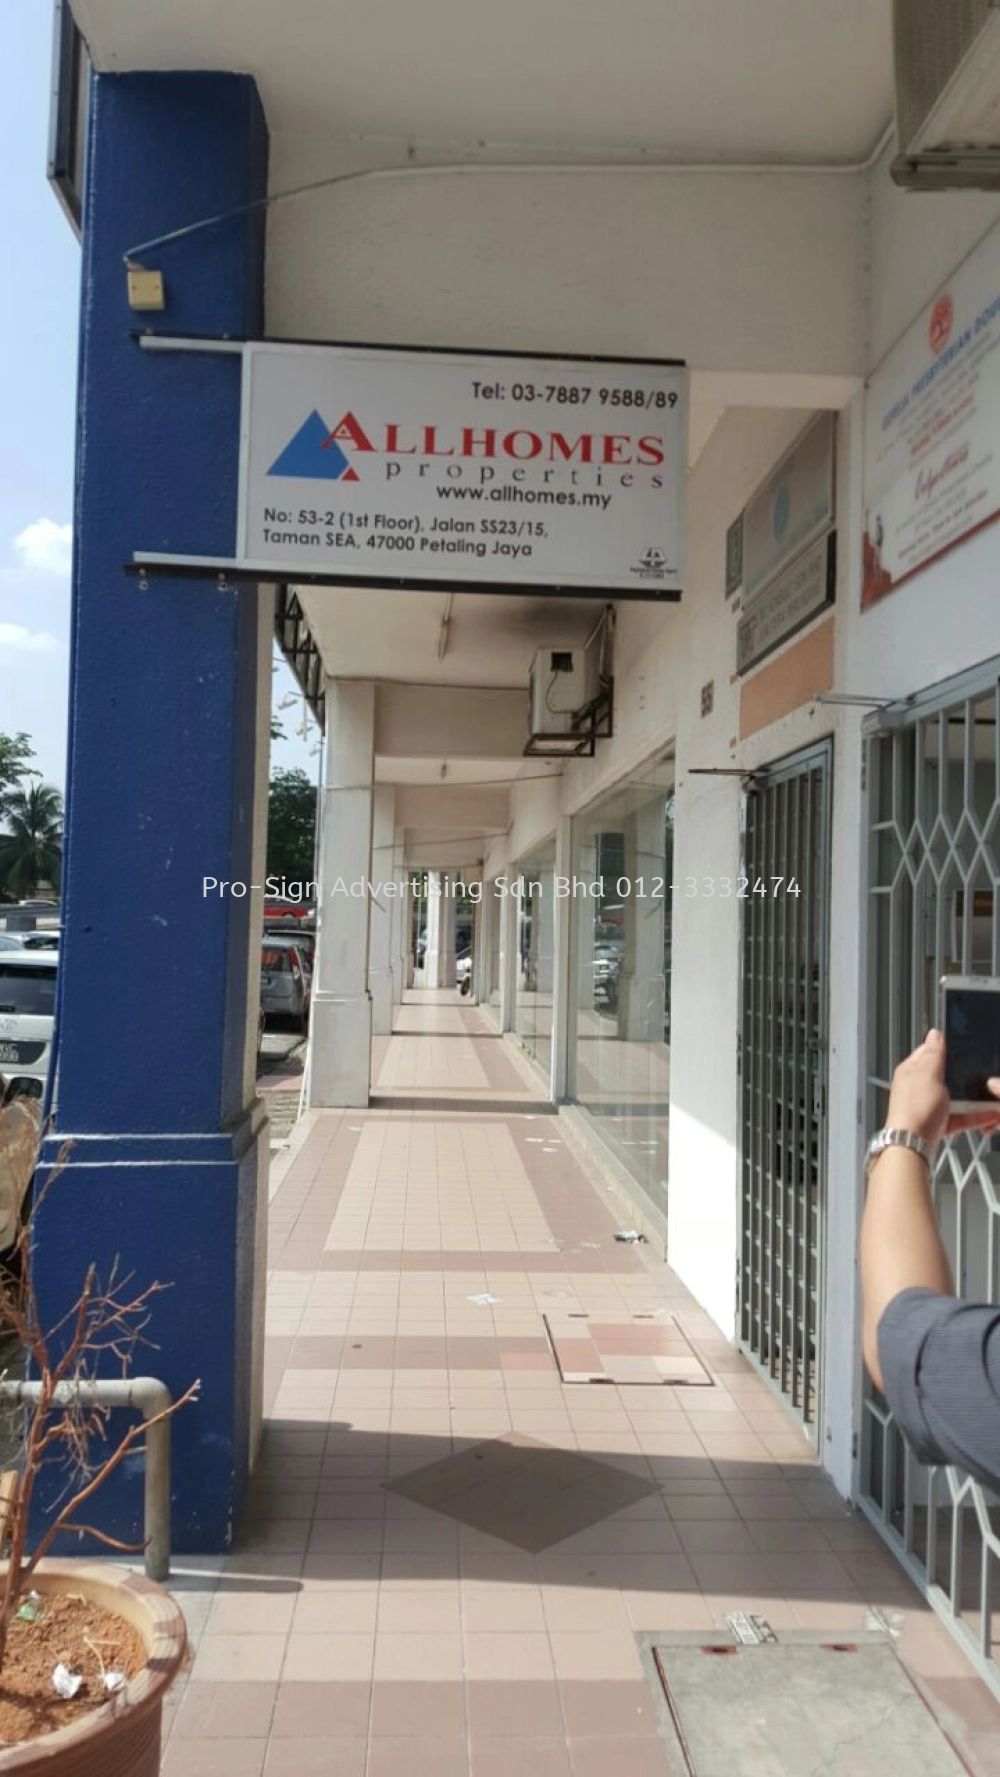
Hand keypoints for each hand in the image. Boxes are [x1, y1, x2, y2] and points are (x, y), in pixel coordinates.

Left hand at [886, 1029, 999, 1147]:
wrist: (912, 1146)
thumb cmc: (914, 1111)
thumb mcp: (928, 1074)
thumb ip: (933, 1054)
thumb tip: (934, 1033)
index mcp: (911, 1071)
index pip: (929, 1052)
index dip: (947, 1049)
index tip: (963, 1049)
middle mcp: (917, 1088)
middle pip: (946, 1076)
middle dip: (965, 1078)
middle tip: (980, 1077)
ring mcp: (927, 1107)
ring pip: (955, 1098)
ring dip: (974, 1099)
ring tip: (989, 1098)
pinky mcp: (937, 1124)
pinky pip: (960, 1117)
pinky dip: (974, 1116)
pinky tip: (988, 1115)